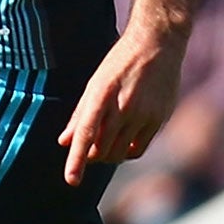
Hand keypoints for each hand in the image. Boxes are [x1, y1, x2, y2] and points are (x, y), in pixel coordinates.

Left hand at [58, 30, 185, 184]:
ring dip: (108, 155)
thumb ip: (79, 114)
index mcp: (102, 95)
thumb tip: (64, 142)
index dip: (76, 160)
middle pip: (101, 150)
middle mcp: (123, 107)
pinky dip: (127, 152)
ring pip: (120, 153)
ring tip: (104, 144)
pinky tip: (123, 142)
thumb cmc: (120, 62)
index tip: (71, 180)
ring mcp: (143, 114)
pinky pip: (138, 149)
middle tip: (89, 149)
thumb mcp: (95, 83)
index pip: (85, 134)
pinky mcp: (159, 119)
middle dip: (91, 155)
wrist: (158, 44)